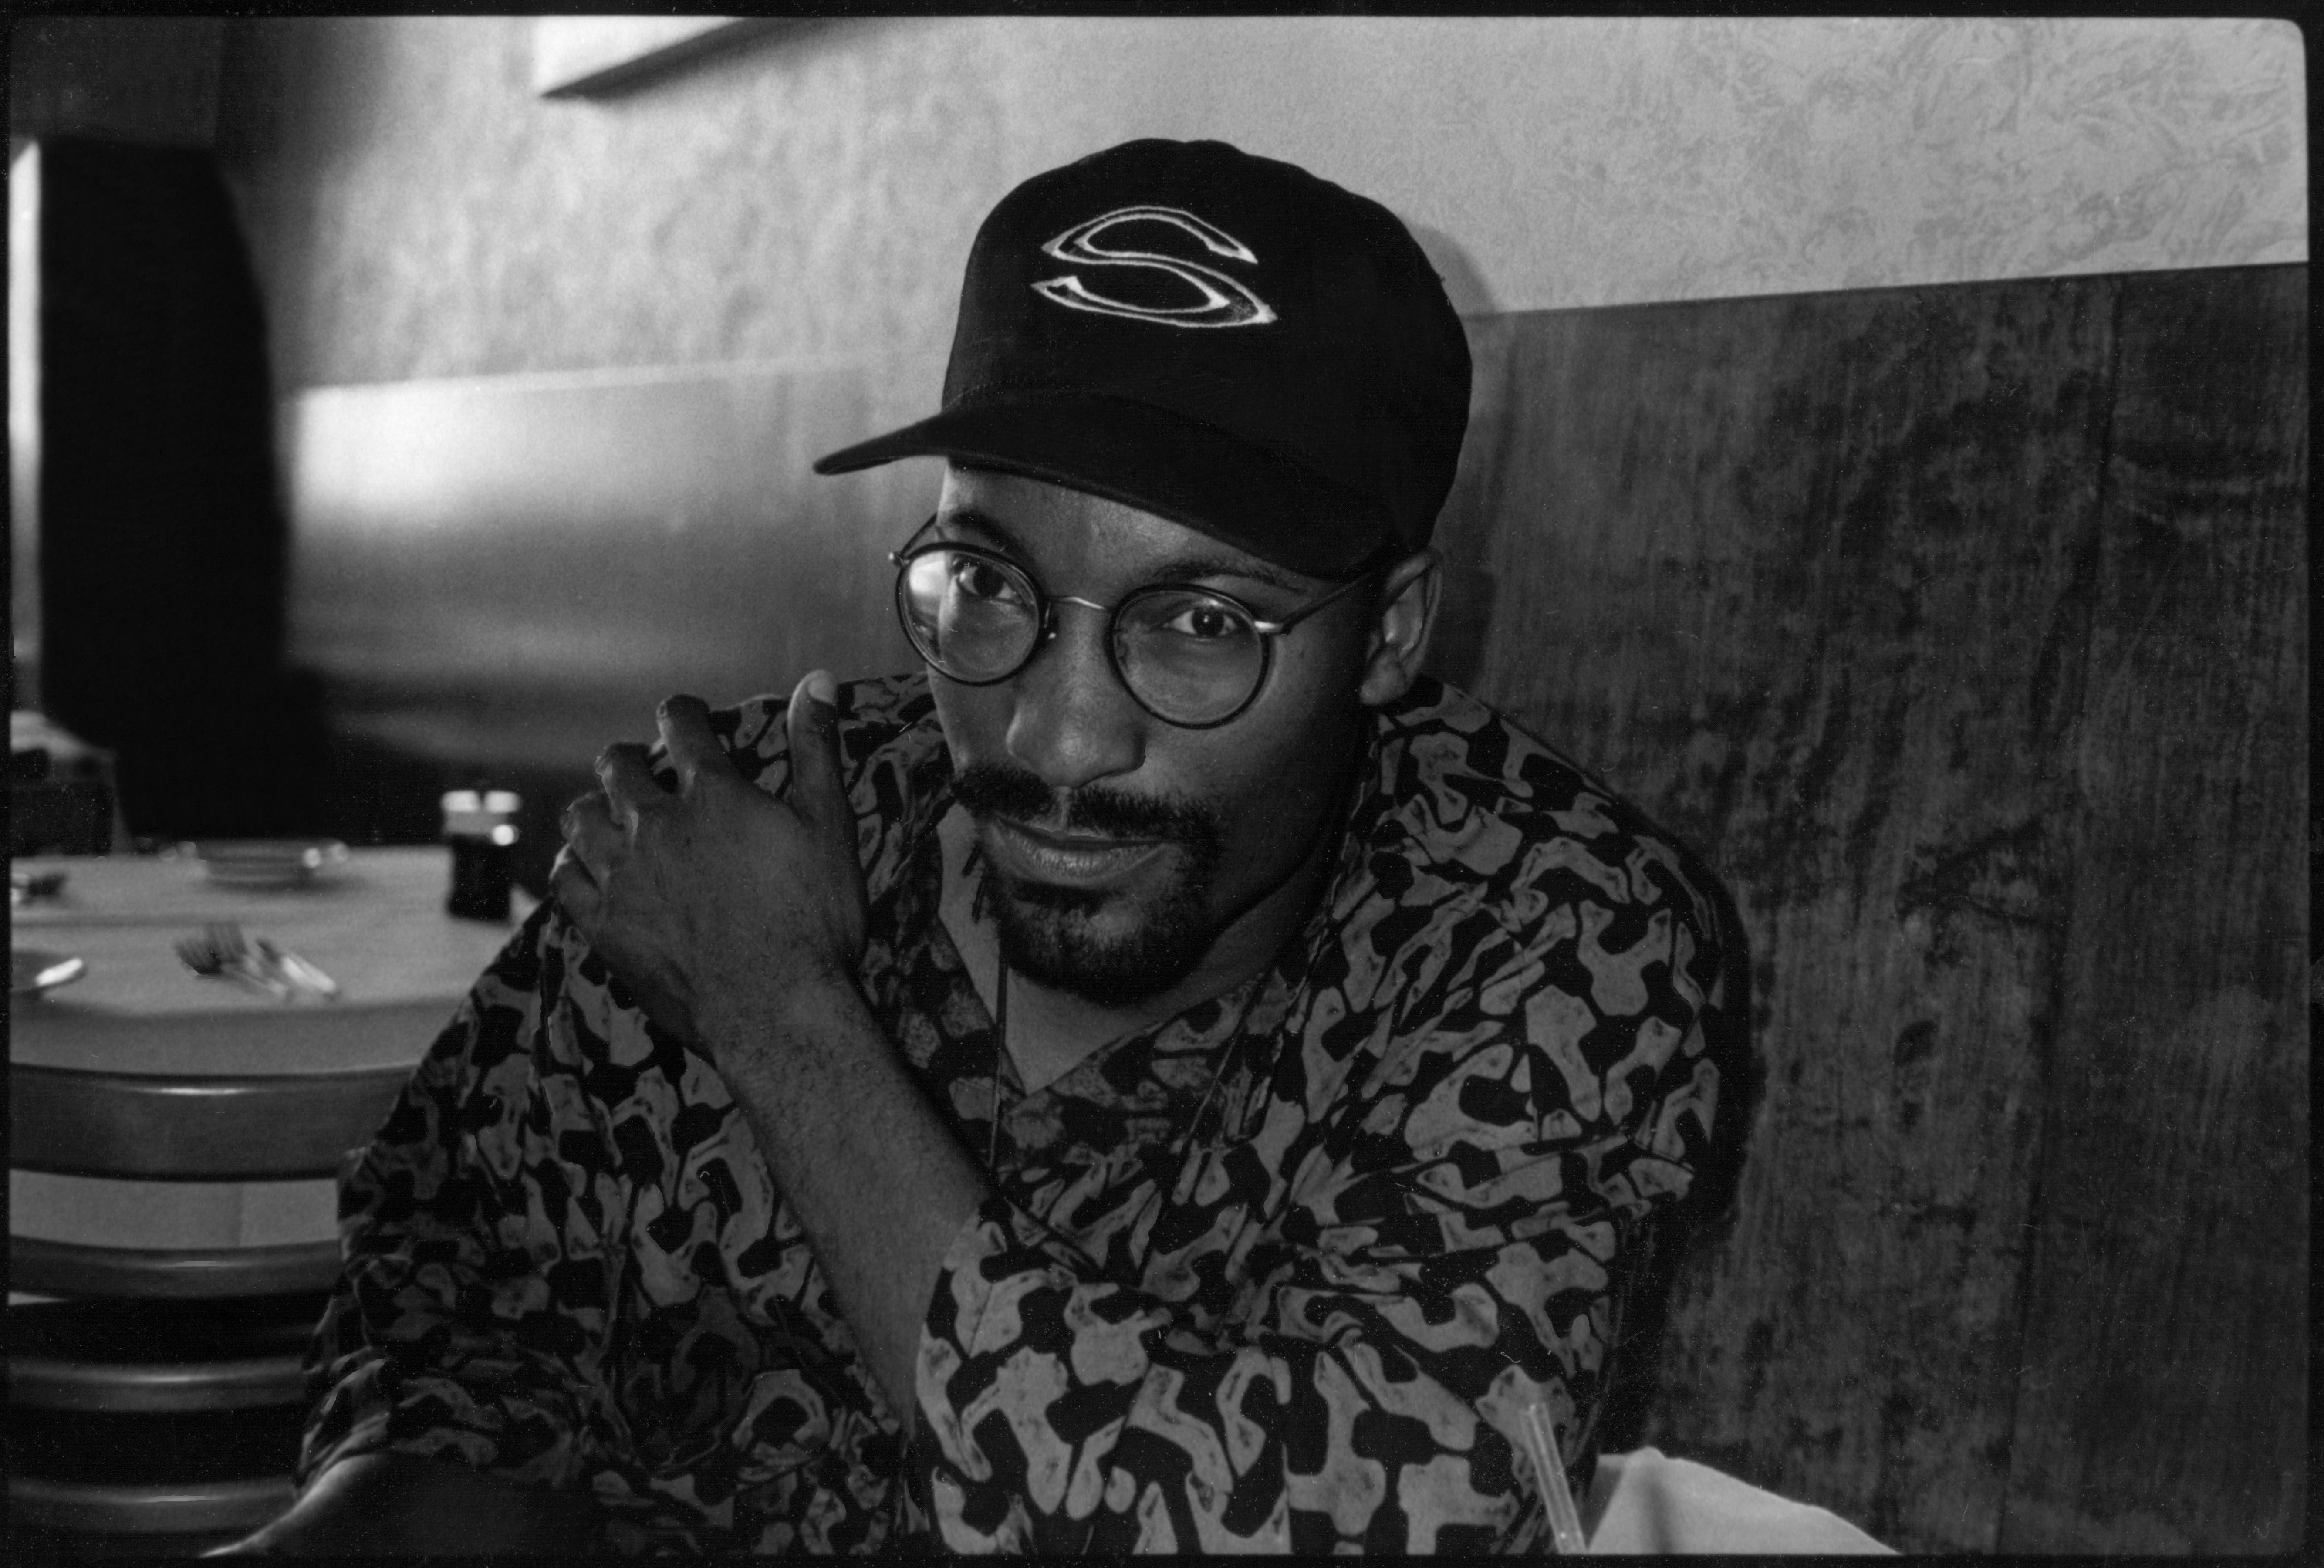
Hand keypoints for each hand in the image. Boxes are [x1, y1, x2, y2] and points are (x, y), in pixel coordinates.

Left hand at [550, 672, 865, 1058]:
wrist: (776, 1012)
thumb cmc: (815, 921)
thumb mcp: (830, 827)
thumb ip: (817, 749)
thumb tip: (820, 678)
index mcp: (713, 793)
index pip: (681, 725)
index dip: (684, 713)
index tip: (688, 718)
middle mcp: (656, 825)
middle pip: (618, 765)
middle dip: (631, 759)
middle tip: (646, 771)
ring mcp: (623, 876)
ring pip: (581, 816)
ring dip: (595, 806)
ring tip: (612, 815)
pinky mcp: (604, 925)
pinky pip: (564, 878)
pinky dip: (571, 863)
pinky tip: (585, 866)